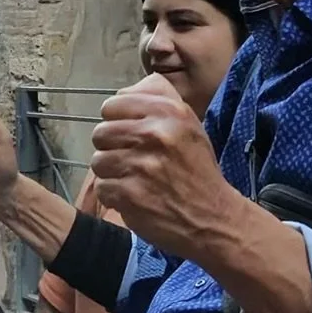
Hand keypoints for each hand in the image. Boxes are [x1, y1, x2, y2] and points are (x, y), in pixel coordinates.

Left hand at [90, 73, 233, 258]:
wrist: (213, 219)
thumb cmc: (196, 169)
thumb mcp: (187, 124)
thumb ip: (157, 100)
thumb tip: (122, 93)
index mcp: (169, 112)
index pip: (113, 105)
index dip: (117, 121)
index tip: (130, 135)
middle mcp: (155, 134)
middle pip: (100, 133)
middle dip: (112, 149)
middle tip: (134, 161)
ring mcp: (141, 165)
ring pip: (98, 161)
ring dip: (112, 174)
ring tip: (136, 180)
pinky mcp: (129, 194)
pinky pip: (102, 188)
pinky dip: (115, 196)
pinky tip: (135, 197)